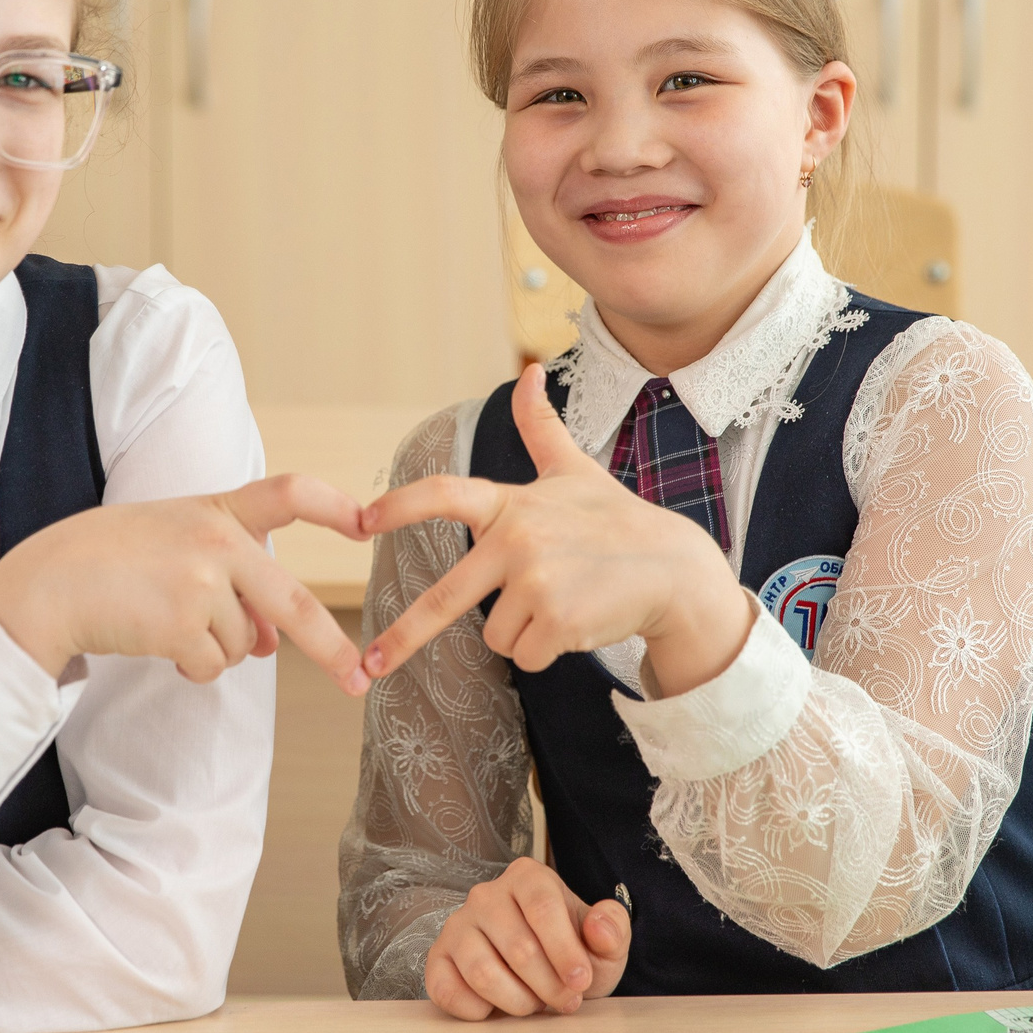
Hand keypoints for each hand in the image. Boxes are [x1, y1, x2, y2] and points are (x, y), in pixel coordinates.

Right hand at [0, 474, 369, 693]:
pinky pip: (212, 667)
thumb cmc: (111, 562)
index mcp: (218, 510)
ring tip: (164, 620)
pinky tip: (156, 640)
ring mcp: (201, 582)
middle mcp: (217, 542)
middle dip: (330, 647)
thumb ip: (230, 581)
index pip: (290, 492)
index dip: (335, 506)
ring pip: (242, 645)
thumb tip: (270, 646)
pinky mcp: (181, 624)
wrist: (50, 583)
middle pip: (293, 602)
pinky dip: (191, 668)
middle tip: (357, 680)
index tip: (370, 521)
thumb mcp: (174, 547)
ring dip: (214, 649)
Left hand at [359, 365, 751, 693]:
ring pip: (494, 634)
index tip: (360, 521)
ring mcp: (536, 582)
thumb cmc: (616, 520)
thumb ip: (540, 426)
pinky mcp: (557, 622)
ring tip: (561, 603)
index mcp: (511, 504)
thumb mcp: (575, 469)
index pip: (444, 494)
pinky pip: (523, 656)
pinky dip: (545, 651)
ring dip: (521, 632)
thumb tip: (530, 370)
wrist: (672, 570)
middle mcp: (517, 539)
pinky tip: (575, 624)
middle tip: (373, 662)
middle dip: (403, 636)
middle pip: (444, 598)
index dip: (400, 506)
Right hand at [425, 857, 631, 1018]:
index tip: (582, 982)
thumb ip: (613, 931)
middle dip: (549, 986)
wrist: (538, 973)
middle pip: (518, 947)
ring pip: (483, 973)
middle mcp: (486, 895)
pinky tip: (497, 1008)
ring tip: (534, 1002)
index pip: (542, 907)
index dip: (565, 950)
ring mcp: (457, 926)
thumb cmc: (569, 955)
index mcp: (528, 877)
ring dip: (517, 1001)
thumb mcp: (603, 946)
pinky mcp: (438, 958)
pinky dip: (478, 1010)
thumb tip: (600, 927)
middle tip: (566, 1001)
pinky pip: (447, 990)